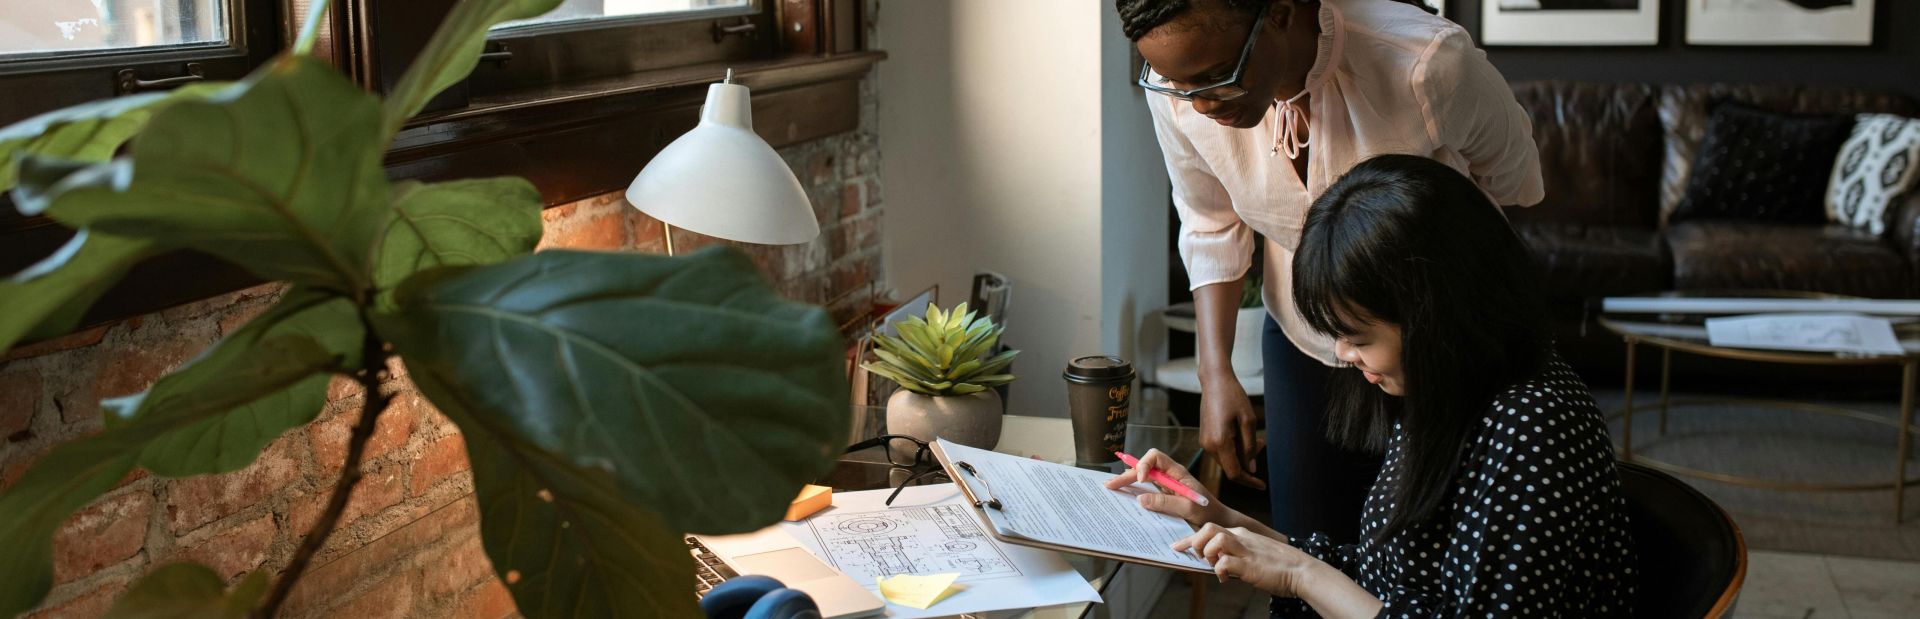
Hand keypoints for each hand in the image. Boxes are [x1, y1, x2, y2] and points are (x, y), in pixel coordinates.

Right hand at [1103, 448, 1235, 527]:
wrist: (1217, 520)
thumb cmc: (1207, 512)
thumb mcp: (1187, 507)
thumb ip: (1165, 502)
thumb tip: (1141, 498)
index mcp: (1176, 472)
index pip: (1155, 457)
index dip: (1144, 464)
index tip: (1141, 479)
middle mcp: (1169, 475)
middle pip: (1144, 467)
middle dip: (1128, 474)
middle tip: (1110, 485)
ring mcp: (1166, 484)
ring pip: (1143, 477)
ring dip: (1128, 480)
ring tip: (1111, 486)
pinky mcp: (1164, 494)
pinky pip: (1146, 488)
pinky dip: (1134, 489)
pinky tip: (1124, 492)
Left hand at [1174, 523, 1314, 596]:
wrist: (1302, 571)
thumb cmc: (1280, 565)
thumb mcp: (1255, 554)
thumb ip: (1237, 554)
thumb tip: (1219, 563)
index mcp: (1243, 534)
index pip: (1211, 529)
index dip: (1191, 538)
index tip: (1177, 546)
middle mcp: (1243, 538)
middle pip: (1209, 528)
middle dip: (1197, 542)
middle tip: (1200, 558)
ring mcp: (1246, 550)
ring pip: (1216, 539)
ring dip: (1209, 554)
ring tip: (1214, 567)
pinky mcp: (1250, 565)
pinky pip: (1226, 562)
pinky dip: (1220, 570)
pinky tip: (1225, 578)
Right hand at [1198, 372, 1265, 489]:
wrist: (1214, 381)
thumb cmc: (1233, 397)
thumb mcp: (1248, 421)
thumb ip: (1249, 447)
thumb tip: (1250, 469)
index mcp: (1220, 443)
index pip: (1234, 473)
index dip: (1249, 481)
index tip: (1262, 485)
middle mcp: (1209, 446)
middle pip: (1230, 468)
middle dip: (1248, 464)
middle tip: (1262, 443)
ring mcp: (1205, 442)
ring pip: (1226, 461)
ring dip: (1242, 456)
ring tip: (1255, 438)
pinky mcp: (1205, 437)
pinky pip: (1221, 452)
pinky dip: (1234, 450)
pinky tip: (1242, 435)